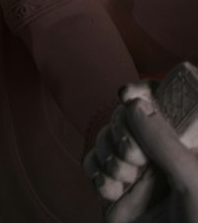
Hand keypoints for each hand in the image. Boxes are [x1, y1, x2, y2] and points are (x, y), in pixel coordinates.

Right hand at [87, 82, 197, 222]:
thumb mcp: (192, 181)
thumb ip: (165, 141)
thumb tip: (134, 104)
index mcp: (185, 142)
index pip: (167, 98)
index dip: (146, 88)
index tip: (127, 94)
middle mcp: (159, 150)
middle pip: (128, 113)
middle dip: (123, 131)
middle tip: (135, 159)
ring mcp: (135, 167)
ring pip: (106, 135)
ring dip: (109, 155)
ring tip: (126, 181)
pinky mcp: (114, 185)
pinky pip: (92, 161)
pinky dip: (97, 173)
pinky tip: (113, 191)